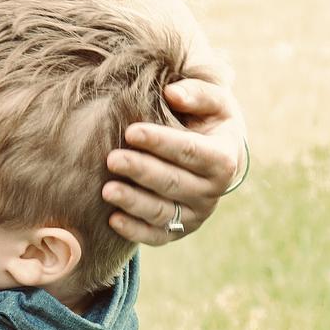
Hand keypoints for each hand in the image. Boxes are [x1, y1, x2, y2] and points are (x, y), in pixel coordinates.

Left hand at [102, 78, 245, 246]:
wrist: (217, 157)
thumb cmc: (208, 122)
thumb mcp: (214, 102)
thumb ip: (197, 93)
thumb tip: (172, 93)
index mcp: (223, 158)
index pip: (190, 151)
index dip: (161, 142)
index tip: (132, 131)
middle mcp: (213, 191)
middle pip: (173, 183)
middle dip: (141, 171)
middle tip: (112, 159)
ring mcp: (196, 214)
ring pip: (162, 212)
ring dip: (133, 203)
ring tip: (106, 190)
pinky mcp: (179, 230)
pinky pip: (157, 236)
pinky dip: (135, 231)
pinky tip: (112, 220)